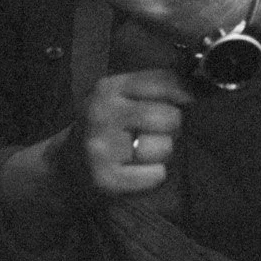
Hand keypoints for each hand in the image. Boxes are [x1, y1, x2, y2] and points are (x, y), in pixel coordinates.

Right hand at [76, 67, 193, 195]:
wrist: (63, 169)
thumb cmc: (103, 129)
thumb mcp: (119, 98)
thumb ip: (155, 87)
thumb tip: (196, 88)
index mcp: (108, 88)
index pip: (165, 81)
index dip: (183, 94)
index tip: (185, 102)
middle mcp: (102, 113)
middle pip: (170, 117)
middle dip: (171, 127)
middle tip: (152, 134)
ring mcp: (102, 147)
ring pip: (165, 147)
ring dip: (161, 154)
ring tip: (140, 154)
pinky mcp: (107, 179)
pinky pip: (157, 174)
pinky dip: (152, 176)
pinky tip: (135, 172)